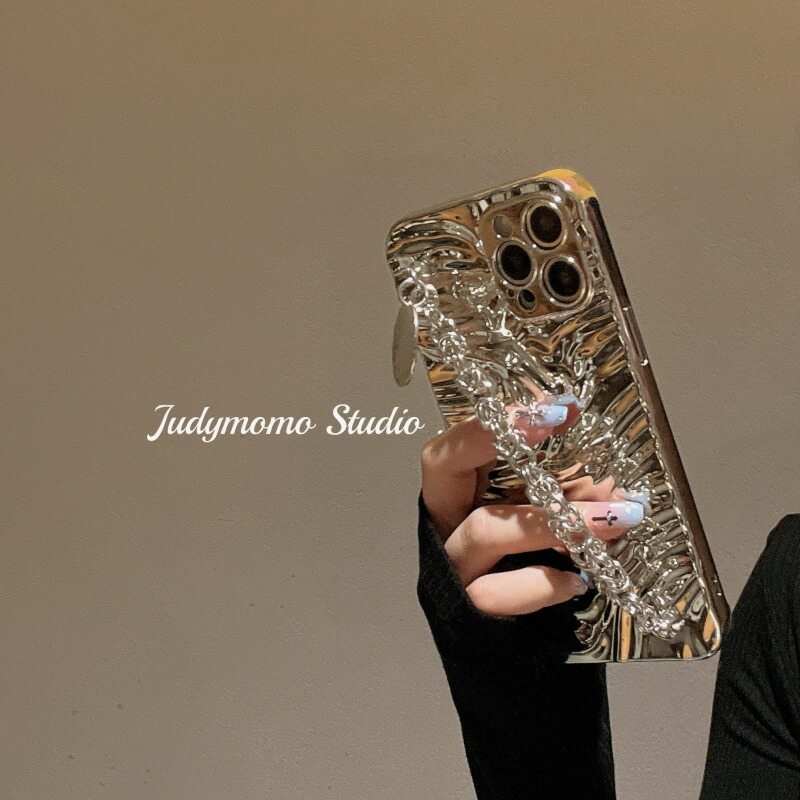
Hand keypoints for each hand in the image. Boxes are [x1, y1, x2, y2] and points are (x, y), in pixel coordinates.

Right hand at [420, 398, 644, 616]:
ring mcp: (454, 567)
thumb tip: (615, 468)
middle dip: (491, 436)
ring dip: (554, 518)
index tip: (552, 405)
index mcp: (462, 495)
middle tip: (555, 421)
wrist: (519, 654)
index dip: (492, 420)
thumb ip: (569, 495)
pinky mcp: (470, 613)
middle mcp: (447, 523)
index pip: (456, 442)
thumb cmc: (535, 574)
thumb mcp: (552, 524)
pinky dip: (540, 584)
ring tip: (615, 517)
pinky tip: (576, 582)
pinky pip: (497, 592)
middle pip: (443, 465)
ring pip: (485, 529)